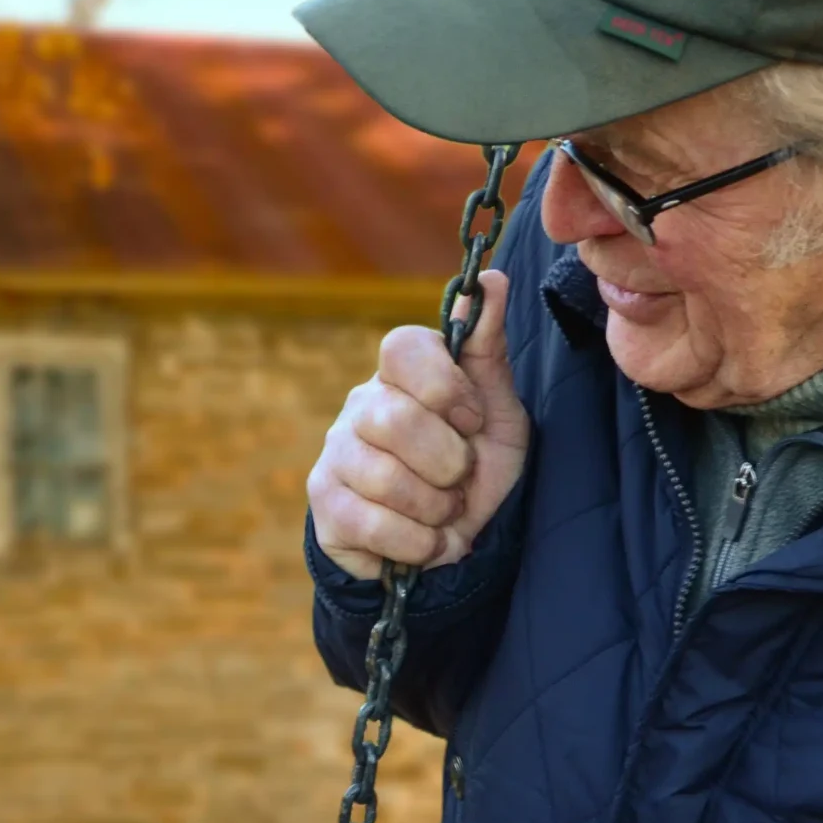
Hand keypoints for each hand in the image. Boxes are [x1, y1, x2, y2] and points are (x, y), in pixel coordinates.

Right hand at [308, 269, 528, 580]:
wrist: (451, 542)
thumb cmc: (474, 468)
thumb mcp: (498, 412)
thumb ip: (489, 349)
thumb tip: (492, 279)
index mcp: (402, 374)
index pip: (401, 347)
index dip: (445, 388)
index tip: (472, 421)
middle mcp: (360, 404)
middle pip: (396, 419)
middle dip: (449, 463)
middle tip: (460, 479)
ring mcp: (335, 453)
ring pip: (385, 479)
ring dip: (436, 509)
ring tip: (443, 512)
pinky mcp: (324, 504)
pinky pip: (371, 524)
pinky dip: (417, 544)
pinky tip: (426, 541)